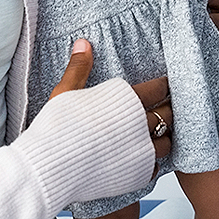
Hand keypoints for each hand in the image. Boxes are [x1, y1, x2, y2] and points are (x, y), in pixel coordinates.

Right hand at [49, 39, 172, 160]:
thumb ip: (79, 67)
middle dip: (169, 109)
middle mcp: (140, 126)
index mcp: (128, 101)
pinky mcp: (137, 174)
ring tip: (161, 133)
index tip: (165, 85)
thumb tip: (83, 43)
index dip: (164, 86)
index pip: (159, 89)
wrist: (49, 167)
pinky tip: (145, 157)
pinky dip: (152, 161)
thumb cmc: (56, 128)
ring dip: (165, 136)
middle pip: (168, 114)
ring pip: (167, 142)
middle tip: (168, 107)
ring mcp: (141, 152)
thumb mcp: (65, 91)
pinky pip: (155, 166)